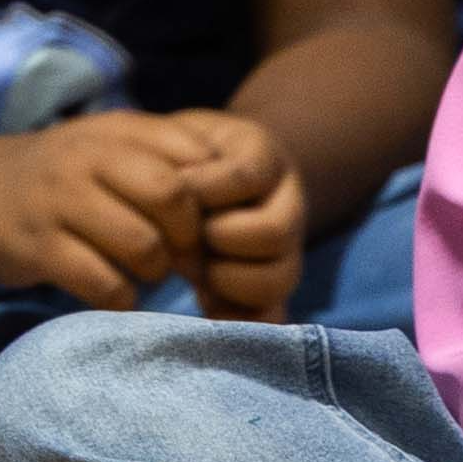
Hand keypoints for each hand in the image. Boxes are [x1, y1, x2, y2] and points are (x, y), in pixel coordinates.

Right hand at [0, 112, 219, 309]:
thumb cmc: (54, 178)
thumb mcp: (104, 148)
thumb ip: (161, 161)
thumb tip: (229, 206)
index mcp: (115, 130)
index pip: (195, 159)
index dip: (212, 202)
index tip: (203, 227)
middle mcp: (88, 157)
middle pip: (174, 201)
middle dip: (187, 241)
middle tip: (178, 259)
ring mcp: (59, 202)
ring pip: (143, 247)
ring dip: (153, 273)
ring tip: (139, 272)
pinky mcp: (36, 248)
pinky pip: (104, 284)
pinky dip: (119, 299)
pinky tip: (110, 293)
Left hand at [159, 112, 311, 319]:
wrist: (193, 182)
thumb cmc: (178, 159)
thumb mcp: (180, 142)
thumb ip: (186, 165)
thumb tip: (181, 193)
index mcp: (265, 162)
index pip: (245, 178)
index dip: (202, 190)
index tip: (174, 192)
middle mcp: (288, 208)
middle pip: (274, 234)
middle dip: (217, 239)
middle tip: (182, 240)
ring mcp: (286, 253)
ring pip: (277, 280)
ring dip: (225, 279)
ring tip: (194, 270)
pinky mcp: (273, 293)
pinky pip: (271, 317)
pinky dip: (239, 320)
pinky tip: (208, 309)